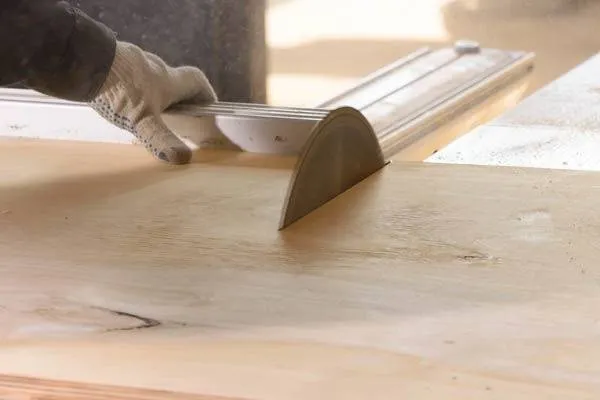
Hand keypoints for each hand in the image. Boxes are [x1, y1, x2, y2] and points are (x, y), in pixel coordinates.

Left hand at [90, 41, 217, 163]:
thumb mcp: (142, 120)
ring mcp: (128, 61)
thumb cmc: (118, 89)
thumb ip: (162, 139)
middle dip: (175, 98)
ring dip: (148, 93)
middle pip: (172, 81)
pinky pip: (122, 76)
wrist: (79, 60)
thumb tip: (184, 158)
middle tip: (172, 118)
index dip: (205, 93)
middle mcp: (152, 67)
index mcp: (168, 80)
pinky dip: (124, 88)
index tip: (208, 107)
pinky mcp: (107, 61)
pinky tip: (113, 101)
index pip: (196, 81)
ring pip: (146, 78)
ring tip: (141, 113)